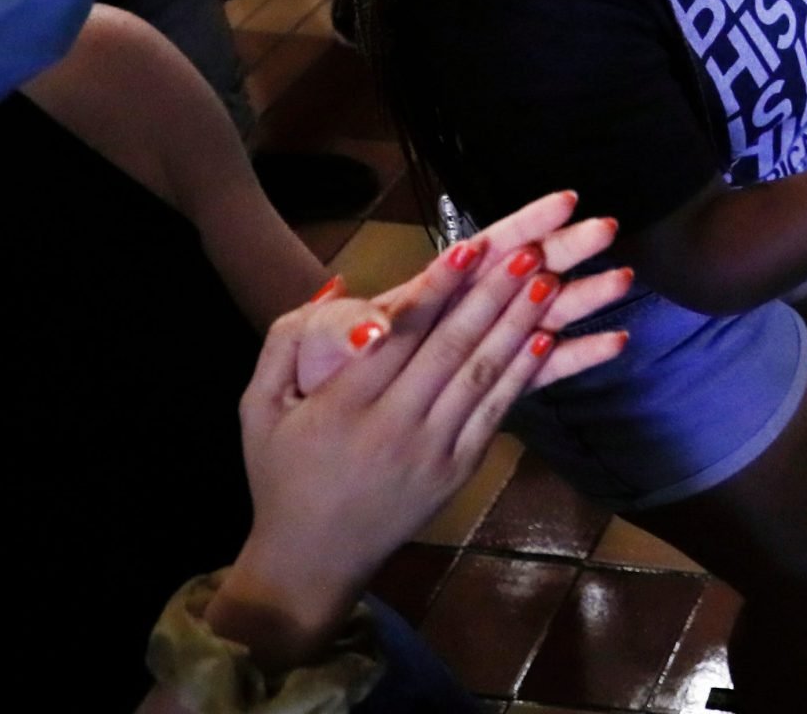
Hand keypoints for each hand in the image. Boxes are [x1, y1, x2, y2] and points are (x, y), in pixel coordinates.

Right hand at [220, 199, 629, 670]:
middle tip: (529, 250)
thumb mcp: (259, 409)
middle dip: (492, 295)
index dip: (437, 290)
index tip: (469, 248)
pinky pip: (495, 413)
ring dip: (517, 324)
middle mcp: (392, 427)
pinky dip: (522, 373)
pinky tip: (544, 338)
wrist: (312, 560)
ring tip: (548, 279)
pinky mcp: (458, 470)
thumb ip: (284, 345)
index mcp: (342, 407)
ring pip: (481, 376)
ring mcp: (432, 451)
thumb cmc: (283, 476)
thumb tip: (336, 286)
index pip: (398, 336)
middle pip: (450, 348)